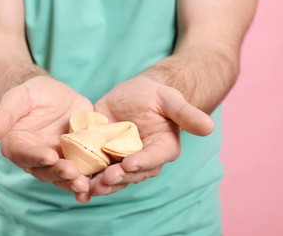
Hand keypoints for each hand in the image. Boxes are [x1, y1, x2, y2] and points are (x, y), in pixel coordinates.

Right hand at [0, 76, 92, 200]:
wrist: (52, 95)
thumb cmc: (30, 95)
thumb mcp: (17, 99)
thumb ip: (3, 116)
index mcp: (18, 146)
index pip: (25, 154)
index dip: (36, 156)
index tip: (49, 156)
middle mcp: (37, 158)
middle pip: (46, 170)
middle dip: (59, 173)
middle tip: (73, 172)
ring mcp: (58, 160)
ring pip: (64, 176)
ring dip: (74, 182)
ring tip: (84, 185)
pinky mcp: (77, 157)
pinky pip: (82, 171)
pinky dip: (89, 180)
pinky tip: (96, 186)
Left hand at [86, 76, 213, 197]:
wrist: (135, 95)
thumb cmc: (156, 96)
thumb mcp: (170, 100)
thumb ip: (186, 114)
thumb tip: (209, 127)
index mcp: (162, 149)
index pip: (153, 159)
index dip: (142, 162)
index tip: (130, 163)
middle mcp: (142, 160)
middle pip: (131, 174)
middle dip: (118, 178)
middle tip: (105, 179)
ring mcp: (120, 159)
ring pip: (111, 176)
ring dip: (100, 184)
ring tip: (88, 187)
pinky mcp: (102, 154)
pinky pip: (94, 167)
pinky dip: (85, 174)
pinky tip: (73, 180)